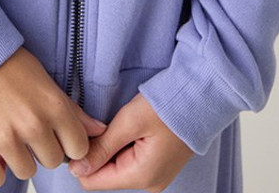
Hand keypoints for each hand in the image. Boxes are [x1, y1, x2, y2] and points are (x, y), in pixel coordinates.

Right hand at [0, 45, 107, 188]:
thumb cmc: (6, 62)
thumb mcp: (44, 79)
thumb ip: (72, 109)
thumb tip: (99, 130)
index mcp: (53, 105)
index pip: (79, 147)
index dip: (68, 143)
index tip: (56, 135)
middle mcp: (33, 125)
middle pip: (51, 161)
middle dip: (41, 149)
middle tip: (26, 130)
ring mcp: (5, 138)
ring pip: (26, 171)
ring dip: (17, 158)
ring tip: (6, 134)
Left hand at [67, 92, 194, 191]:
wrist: (202, 96)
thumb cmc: (169, 105)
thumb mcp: (130, 121)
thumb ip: (102, 147)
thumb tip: (76, 168)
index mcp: (141, 176)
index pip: (93, 181)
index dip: (82, 158)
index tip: (86, 132)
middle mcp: (149, 183)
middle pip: (104, 174)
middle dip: (98, 150)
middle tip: (105, 123)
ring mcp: (155, 175)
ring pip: (116, 167)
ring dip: (111, 146)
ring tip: (120, 123)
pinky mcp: (158, 165)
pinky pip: (130, 161)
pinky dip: (123, 145)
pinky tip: (130, 127)